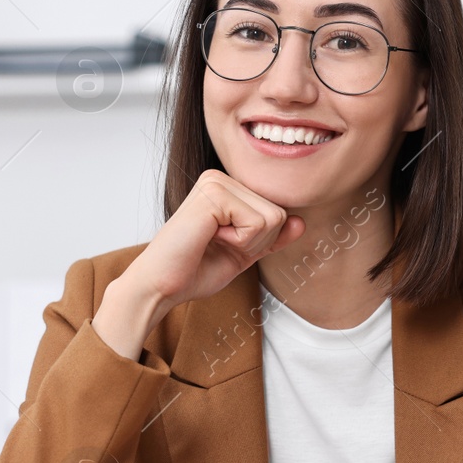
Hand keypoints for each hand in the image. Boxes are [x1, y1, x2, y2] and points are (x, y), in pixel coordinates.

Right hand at [93, 170, 303, 357]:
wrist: (162, 285)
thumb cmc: (194, 269)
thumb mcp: (244, 252)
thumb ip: (272, 237)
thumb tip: (300, 222)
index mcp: (227, 187)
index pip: (277, 212)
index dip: (260, 240)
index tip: (224, 244)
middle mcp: (221, 177)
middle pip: (279, 213)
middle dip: (256, 241)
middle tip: (217, 244)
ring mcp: (216, 182)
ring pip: (273, 217)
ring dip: (247, 242)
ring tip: (213, 241)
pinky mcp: (214, 194)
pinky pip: (258, 223)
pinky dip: (239, 241)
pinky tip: (209, 238)